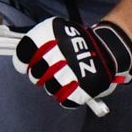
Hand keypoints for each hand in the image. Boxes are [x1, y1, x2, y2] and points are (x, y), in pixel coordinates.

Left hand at [12, 15, 131, 114]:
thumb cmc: (78, 43)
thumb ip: (40, 43)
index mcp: (51, 34)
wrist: (109, 48)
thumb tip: (23, 58)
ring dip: (54, 86)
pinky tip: (72, 89)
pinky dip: (67, 97)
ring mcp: (71, 73)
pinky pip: (65, 100)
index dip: (22, 62)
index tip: (25, 66)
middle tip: (50, 72)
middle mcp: (59, 53)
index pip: (25, 52)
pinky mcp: (82, 89)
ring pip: (50, 88)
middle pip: (36, 74)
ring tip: (63, 80)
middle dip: (40, 76)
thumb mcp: (59, 31)